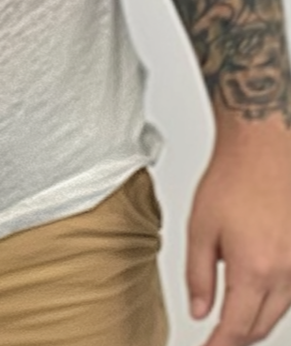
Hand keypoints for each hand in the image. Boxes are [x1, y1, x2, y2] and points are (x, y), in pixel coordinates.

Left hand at [188, 119, 290, 344]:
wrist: (263, 153)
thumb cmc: (231, 182)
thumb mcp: (200, 229)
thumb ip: (198, 276)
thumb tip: (199, 312)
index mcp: (254, 270)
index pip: (237, 327)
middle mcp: (284, 275)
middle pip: (260, 326)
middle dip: (236, 339)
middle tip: (214, 343)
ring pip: (277, 313)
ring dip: (253, 322)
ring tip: (227, 325)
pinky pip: (288, 295)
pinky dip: (268, 303)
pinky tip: (252, 297)